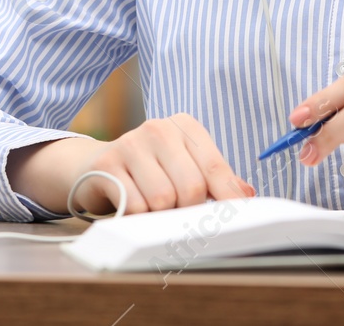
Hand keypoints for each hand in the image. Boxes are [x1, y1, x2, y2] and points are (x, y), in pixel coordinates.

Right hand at [29, 113, 254, 215]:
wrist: (98, 165)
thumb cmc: (151, 169)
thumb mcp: (186, 166)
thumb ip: (216, 179)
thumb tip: (246, 196)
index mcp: (185, 126)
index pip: (215, 167)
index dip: (227, 197)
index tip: (234, 218)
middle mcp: (159, 128)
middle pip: (191, 187)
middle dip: (187, 209)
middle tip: (178, 211)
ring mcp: (130, 143)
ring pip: (163, 199)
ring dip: (161, 214)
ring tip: (153, 205)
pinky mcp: (107, 164)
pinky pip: (136, 205)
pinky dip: (139, 216)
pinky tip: (133, 205)